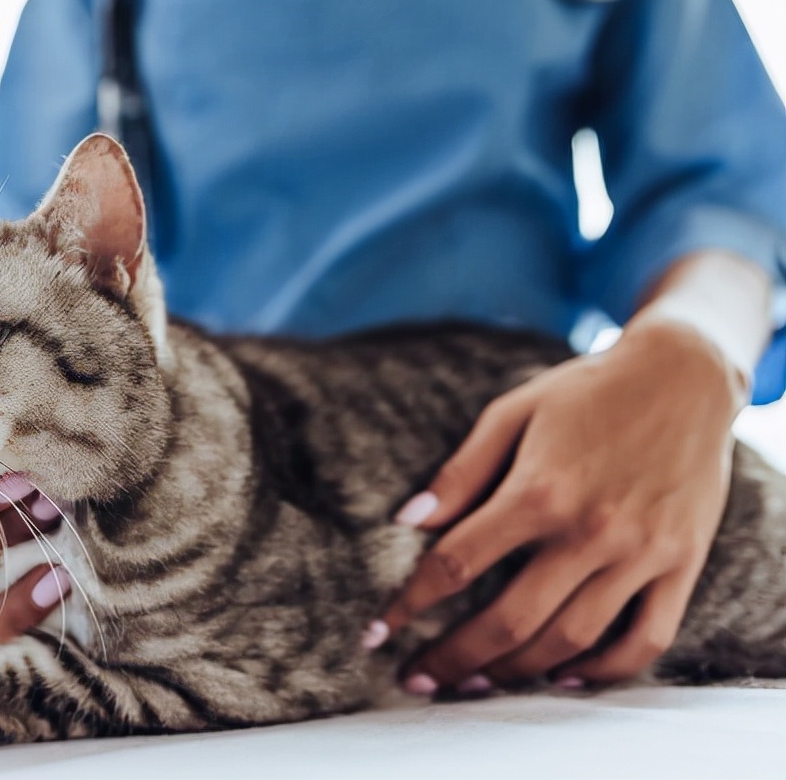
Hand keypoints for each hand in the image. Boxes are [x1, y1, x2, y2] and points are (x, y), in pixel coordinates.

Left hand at [367, 317, 744, 693]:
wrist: (684, 375)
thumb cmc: (586, 392)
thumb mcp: (512, 413)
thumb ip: (460, 472)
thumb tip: (406, 521)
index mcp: (539, 490)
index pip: (457, 565)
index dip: (409, 604)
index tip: (376, 632)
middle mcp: (591, 531)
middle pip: (509, 621)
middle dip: (453, 659)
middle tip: (416, 679)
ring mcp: (641, 554)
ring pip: (570, 640)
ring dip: (514, 673)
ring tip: (473, 685)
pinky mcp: (681, 564)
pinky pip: (645, 639)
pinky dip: (603, 671)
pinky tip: (561, 677)